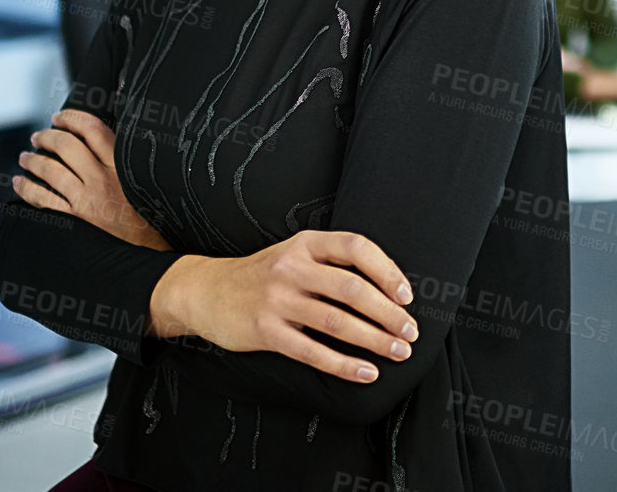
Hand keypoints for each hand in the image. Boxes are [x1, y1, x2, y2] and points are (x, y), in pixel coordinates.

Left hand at [15, 109, 171, 250]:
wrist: (150, 255)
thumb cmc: (150, 219)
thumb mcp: (143, 183)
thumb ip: (125, 161)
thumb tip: (107, 133)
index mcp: (122, 166)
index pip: (93, 129)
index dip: (72, 118)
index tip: (59, 117)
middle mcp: (103, 179)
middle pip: (66, 145)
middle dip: (47, 136)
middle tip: (39, 136)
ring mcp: (86, 200)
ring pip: (49, 169)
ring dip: (32, 159)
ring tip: (25, 157)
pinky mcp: (73, 221)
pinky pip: (41, 199)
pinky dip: (26, 188)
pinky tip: (20, 183)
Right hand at [151, 231, 418, 383]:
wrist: (206, 291)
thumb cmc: (263, 275)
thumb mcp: (295, 254)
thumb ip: (332, 264)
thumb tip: (387, 290)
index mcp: (306, 244)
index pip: (356, 248)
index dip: (386, 271)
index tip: (407, 295)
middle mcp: (292, 267)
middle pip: (352, 289)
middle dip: (388, 313)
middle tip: (410, 332)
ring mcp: (277, 299)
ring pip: (336, 321)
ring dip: (374, 339)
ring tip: (398, 352)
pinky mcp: (265, 331)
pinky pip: (311, 351)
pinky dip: (343, 364)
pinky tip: (365, 372)